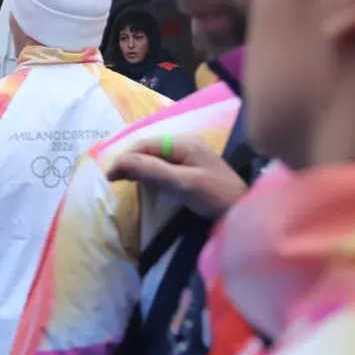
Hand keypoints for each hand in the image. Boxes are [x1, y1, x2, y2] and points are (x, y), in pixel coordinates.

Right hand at [106, 134, 247, 217]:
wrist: (244, 211)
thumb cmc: (215, 197)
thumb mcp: (182, 184)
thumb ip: (152, 170)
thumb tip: (119, 162)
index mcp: (184, 143)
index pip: (144, 144)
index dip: (124, 158)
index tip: (109, 176)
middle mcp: (184, 144)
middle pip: (147, 148)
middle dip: (129, 161)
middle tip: (114, 180)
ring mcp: (188, 155)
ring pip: (152, 156)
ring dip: (137, 167)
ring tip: (124, 180)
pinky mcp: (189, 167)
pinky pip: (161, 164)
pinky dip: (147, 172)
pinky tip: (143, 181)